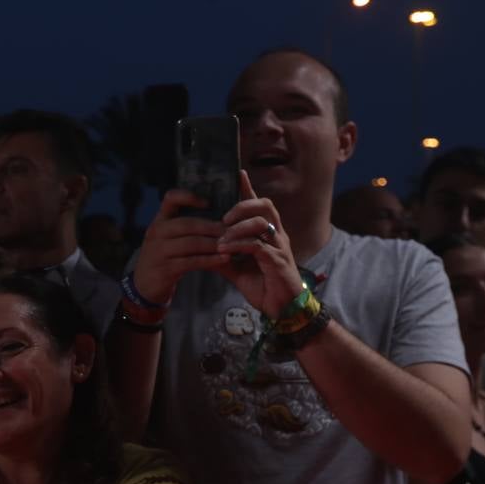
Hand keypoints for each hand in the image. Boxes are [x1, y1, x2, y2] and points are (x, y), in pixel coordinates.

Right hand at [131, 189, 229, 304]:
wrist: (144, 284)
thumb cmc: (163, 256)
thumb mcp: (166, 237)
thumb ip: (183, 225)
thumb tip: (215, 215)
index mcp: (159, 220)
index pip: (170, 199)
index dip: (189, 197)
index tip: (208, 203)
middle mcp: (156, 232)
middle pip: (187, 224)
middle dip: (211, 227)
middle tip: (231, 230)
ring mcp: (159, 251)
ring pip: (191, 244)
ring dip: (213, 244)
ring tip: (230, 245)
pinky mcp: (166, 269)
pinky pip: (192, 262)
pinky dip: (210, 260)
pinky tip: (223, 259)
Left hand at [215, 170, 306, 318]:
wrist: (281, 309)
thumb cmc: (264, 287)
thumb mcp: (237, 269)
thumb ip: (224, 256)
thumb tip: (203, 248)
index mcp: (268, 234)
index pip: (259, 205)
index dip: (249, 189)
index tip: (238, 173)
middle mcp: (277, 236)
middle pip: (265, 206)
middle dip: (243, 205)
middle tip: (224, 217)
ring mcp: (279, 247)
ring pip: (261, 222)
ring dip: (238, 226)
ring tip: (221, 236)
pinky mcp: (277, 261)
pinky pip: (258, 245)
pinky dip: (239, 245)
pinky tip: (224, 250)